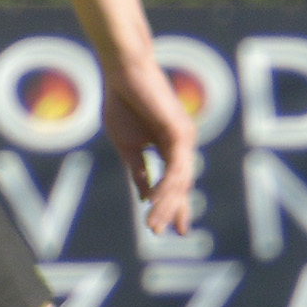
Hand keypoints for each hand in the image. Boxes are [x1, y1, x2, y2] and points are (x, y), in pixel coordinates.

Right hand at [100, 52, 198, 236]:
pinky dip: (167, 186)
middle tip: (166, 233)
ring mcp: (185, 137)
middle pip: (182, 185)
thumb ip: (139, 171)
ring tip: (155, 226)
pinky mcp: (180, 131)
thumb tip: (145, 197)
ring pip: (180, 180)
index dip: (175, 206)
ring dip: (167, 204)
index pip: (177, 183)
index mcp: (171, 147)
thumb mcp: (128, 146)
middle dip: (173, 210)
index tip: (174, 230)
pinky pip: (176, 166)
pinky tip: (158, 202)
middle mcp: (183, 144)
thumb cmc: (123, 103)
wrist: (122, 74)